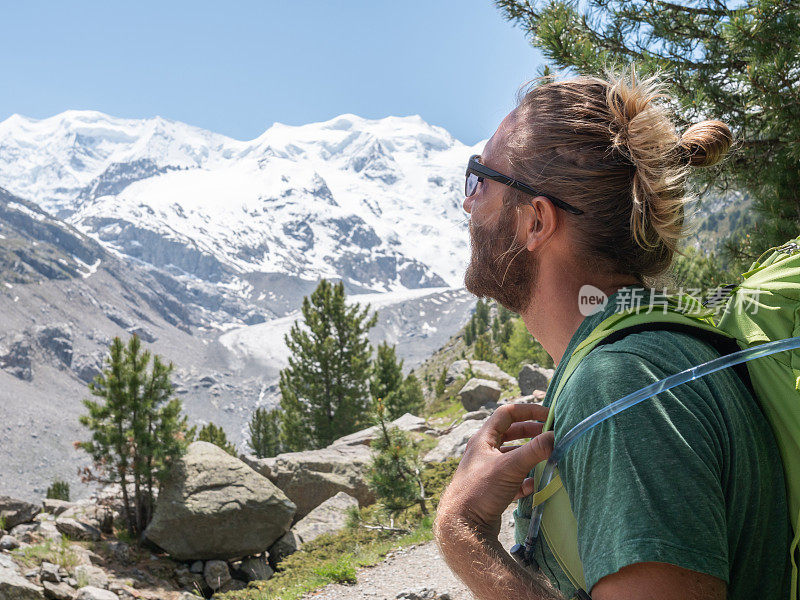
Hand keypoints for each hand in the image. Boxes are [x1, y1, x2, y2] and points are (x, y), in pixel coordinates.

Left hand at [437, 403, 554, 537]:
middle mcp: (482, 452)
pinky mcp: (491, 490)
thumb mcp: (510, 467)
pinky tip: (533, 486)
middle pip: (509, 434)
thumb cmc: (481, 491)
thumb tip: (555, 436)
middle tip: (549, 435)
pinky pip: (511, 479)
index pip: (506, 414)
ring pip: (511, 457)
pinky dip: (524, 480)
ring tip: (546, 458)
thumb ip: (534, 450)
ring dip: (528, 456)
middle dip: (530, 432)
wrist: (462, 527)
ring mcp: (486, 471)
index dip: (528, 411)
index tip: (548, 415)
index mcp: (482, 439)